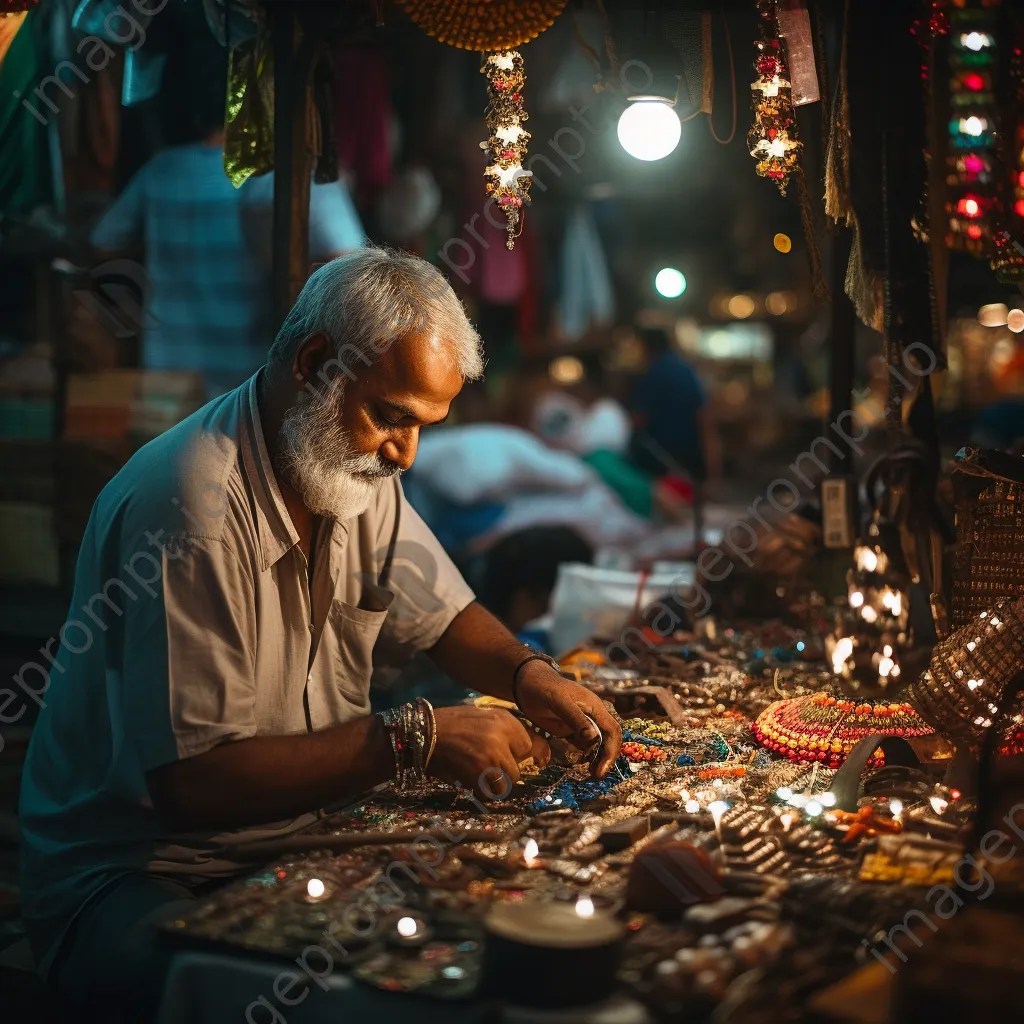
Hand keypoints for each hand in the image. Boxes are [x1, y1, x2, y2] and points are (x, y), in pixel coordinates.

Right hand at [429, 705, 549, 798]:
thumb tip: (532, 751)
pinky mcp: (479, 774)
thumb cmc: (452, 725)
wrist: (424, 733)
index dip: (527, 755)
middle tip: (487, 764)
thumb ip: (506, 732)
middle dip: (505, 770)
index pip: (533, 745)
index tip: (530, 761)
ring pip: (508, 782)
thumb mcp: (484, 718)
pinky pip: (492, 792)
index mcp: (505, 720)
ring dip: (495, 782)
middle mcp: (502, 736)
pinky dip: (483, 790)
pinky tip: (470, 778)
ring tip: (478, 772)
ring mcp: (492, 757)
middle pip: (519, 767)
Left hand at [514, 663, 622, 775]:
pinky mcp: (571, 731)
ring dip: (597, 759)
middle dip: (606, 757)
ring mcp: (582, 724)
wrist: (526, 685)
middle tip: (596, 775)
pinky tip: (582, 767)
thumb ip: (575, 718)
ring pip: (597, 744)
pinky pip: (583, 745)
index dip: (611, 749)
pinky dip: (585, 757)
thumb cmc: (543, 688)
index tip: (602, 767)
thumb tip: (593, 737)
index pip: (612, 729)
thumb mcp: (558, 701)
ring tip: (591, 774)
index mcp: (594, 707)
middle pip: (608, 739)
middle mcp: (592, 716)